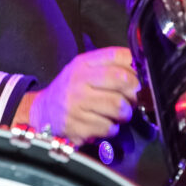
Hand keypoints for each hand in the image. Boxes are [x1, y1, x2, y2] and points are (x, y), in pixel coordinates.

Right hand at [15, 47, 138, 143]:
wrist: (42, 112)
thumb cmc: (71, 91)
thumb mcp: (84, 70)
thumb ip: (109, 66)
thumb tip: (142, 68)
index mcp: (84, 63)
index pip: (119, 56)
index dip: (136, 67)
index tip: (138, 78)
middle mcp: (79, 81)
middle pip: (123, 81)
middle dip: (133, 93)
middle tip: (130, 100)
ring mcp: (76, 104)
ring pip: (119, 106)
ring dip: (124, 114)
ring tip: (116, 114)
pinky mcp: (77, 126)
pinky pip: (109, 127)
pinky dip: (111, 128)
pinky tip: (102, 124)